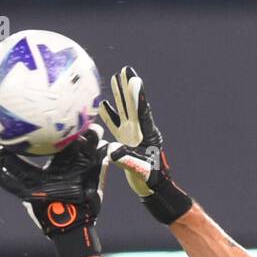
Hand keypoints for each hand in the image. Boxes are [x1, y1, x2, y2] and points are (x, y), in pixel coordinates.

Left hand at [0, 124, 109, 256]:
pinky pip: (103, 154)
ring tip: (90, 127)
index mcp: (56, 160)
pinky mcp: (97, 169)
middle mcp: (72, 158)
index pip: (54, 138)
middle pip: (75, 134)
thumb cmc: (44, 206)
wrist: (65, 221)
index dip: (50, 127)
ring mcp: (85, 162)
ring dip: (91, 132)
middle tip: (69, 114)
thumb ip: (7, 179)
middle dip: (74, 123)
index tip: (44, 114)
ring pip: (90, 140)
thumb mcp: (24, 190)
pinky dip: (102, 146)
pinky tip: (100, 142)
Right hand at [99, 66, 192, 223]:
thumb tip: (111, 150)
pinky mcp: (126, 141)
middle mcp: (140, 130)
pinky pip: (116, 124)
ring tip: (115, 78)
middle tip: (125, 69)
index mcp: (147, 134)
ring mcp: (133, 135)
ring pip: (125, 110)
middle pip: (133, 104)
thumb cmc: (149, 179)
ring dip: (120, 96)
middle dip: (128, 87)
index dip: (138, 95)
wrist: (152, 188)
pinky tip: (103, 105)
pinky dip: (110, 114)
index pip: (142, 110)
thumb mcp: (139, 170)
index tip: (134, 78)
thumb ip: (126, 159)